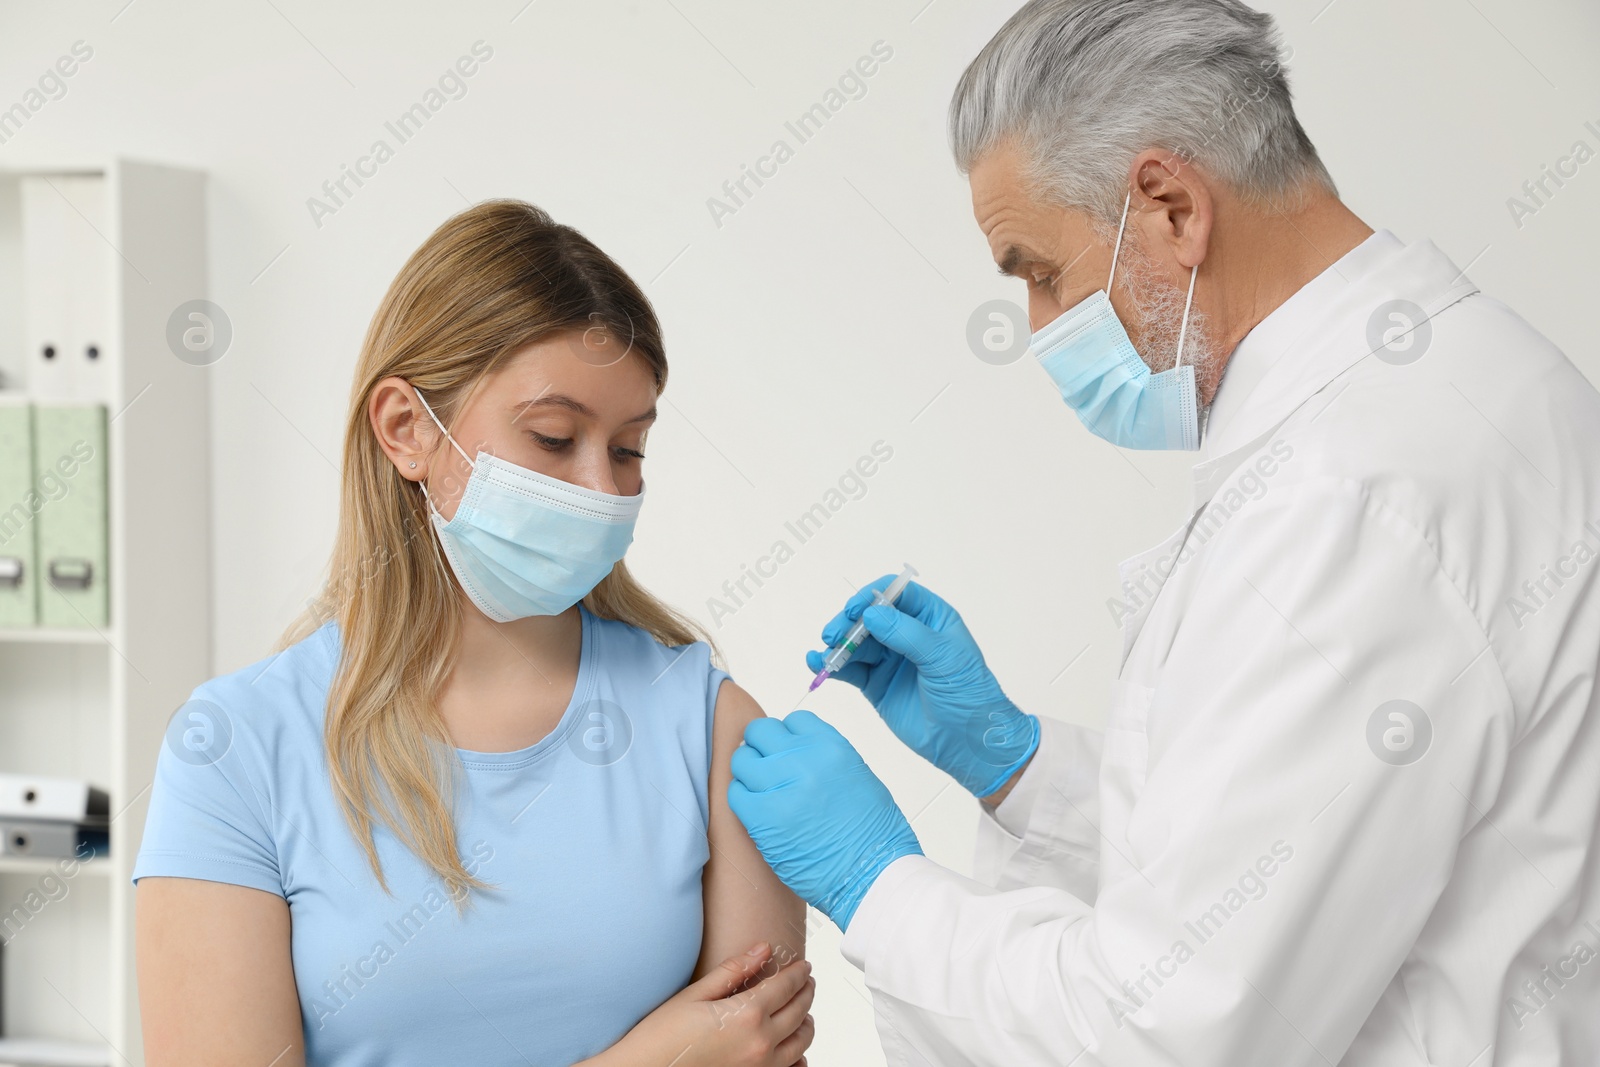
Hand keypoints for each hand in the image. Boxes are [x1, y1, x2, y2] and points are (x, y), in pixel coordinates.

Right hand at [609, 943, 813, 1066]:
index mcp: (746, 1015)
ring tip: (803, 1012)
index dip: (799, 974)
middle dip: (807, 993)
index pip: (786, 987)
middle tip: (807, 983)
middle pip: (800, 1012)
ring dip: (806, 1023)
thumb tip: (763, 949)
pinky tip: (793, 1048)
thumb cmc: (662, 1037)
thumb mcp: (695, 995)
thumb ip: (734, 971)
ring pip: (802, 1043)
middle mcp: (760, 1043)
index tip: (804, 966)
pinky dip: (799, 1057)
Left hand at [728, 711, 921, 931]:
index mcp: (832, 746)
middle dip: (761, 748)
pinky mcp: (763, 818)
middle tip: (767, 771)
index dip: (786, 738)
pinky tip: (758, 814)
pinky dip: (742, 801)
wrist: (873, 875)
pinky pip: (736, 794)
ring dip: (748, 775)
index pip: (792, 721)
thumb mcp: (857, 777)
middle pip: (761, 732)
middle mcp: (804, 760)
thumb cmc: (872, 834)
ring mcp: (781, 787)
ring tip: (761, 794)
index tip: (787, 755)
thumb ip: (824, 758)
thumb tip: (794, 753)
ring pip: (742, 761)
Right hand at [809, 577, 1039, 797]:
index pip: (897, 594)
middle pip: (869, 616)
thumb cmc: (970, 696)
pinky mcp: (876, 684)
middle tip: (833, 634)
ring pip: (855, 642)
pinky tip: (818, 664)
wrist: (969, 743)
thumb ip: (907, 634)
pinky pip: (850, 669)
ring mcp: (890, 659)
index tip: (855, 609)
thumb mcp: (943, 659)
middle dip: (848, 622)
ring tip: (823, 654)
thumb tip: (871, 614)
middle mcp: (907, 634)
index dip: (873, 596)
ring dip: (837, 644)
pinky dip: (833, 665)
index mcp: (931, 619)